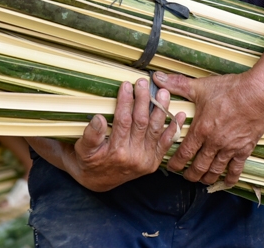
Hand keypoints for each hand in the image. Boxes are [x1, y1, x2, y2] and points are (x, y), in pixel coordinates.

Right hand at [63, 78, 184, 191]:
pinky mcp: (154, 161)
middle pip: (142, 122)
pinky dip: (174, 128)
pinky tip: (180, 114)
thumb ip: (91, 135)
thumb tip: (99, 118)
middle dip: (143, 100)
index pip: (123, 120)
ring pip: (156, 130)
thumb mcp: (83, 149)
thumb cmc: (89, 161)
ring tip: (163, 93)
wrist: (98, 181)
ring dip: (161, 110)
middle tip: (143, 83)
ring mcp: (146, 160)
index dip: (125, 101)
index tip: (126, 85)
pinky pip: (166, 143)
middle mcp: (134, 156)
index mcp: (117, 151)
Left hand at [155, 71, 263, 186]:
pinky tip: (227, 182)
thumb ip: (178, 84)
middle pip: (199, 166)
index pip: (184, 153)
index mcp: (201, 129)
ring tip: (202, 180)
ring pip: (216, 170)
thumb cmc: (230, 89)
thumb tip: (157, 78)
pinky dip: (230, 178)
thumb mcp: (201, 86)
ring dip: (207, 177)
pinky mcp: (245, 149)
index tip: (171, 167)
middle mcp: (214, 143)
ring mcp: (230, 148)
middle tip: (186, 177)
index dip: (176, 163)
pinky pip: (236, 168)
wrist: (257, 93)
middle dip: (191, 174)